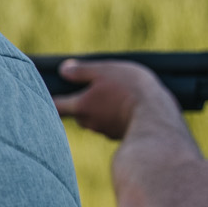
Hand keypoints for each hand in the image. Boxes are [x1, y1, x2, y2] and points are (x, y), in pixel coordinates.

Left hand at [52, 59, 178, 139]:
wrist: (158, 118)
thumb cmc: (129, 90)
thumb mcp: (104, 71)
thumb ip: (82, 71)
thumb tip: (63, 70)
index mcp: (81, 106)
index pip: (56, 106)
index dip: (53, 100)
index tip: (49, 96)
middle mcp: (89, 123)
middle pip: (78, 112)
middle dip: (83, 102)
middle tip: (97, 87)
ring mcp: (105, 131)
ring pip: (97, 118)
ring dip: (103, 109)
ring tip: (119, 95)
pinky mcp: (121, 136)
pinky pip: (113, 124)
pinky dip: (117, 116)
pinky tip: (130, 107)